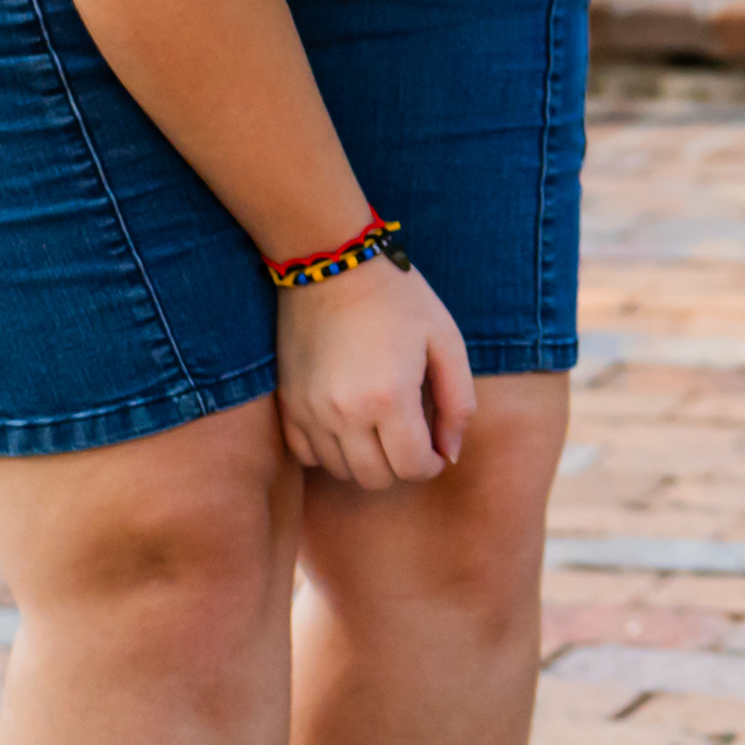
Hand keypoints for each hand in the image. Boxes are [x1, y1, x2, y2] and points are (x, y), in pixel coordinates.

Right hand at [275, 254, 474, 488]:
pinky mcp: (288, 404)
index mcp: (390, 398)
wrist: (333, 265)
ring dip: (366, 461)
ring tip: (382, 429)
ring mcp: (309, 412)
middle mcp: (344, 413)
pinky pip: (307, 455)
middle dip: (401, 467)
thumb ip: (457, 401)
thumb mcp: (446, 340)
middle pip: (374, 478)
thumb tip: (450, 453)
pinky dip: (330, 452)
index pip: (411, 467)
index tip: (436, 448)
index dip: (430, 464)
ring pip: (340, 471)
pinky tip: (349, 426)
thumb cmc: (399, 299)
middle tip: (412, 439)